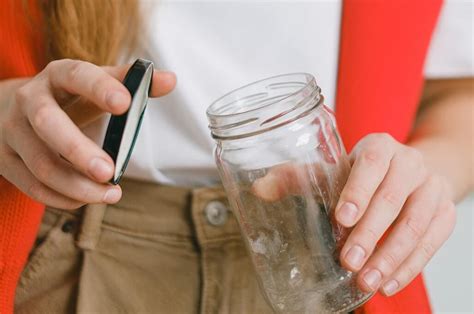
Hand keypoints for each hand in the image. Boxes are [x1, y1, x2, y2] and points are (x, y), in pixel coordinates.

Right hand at [0, 59, 175, 208]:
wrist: (18, 109)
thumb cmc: (70, 98)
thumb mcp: (98, 85)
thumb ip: (132, 83)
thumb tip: (171, 80)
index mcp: (57, 76)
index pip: (76, 75)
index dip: (99, 88)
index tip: (125, 105)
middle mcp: (29, 100)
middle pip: (47, 124)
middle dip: (79, 150)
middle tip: (110, 172)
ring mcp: (12, 132)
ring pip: (41, 164)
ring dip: (77, 186)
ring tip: (110, 194)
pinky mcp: (6, 160)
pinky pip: (33, 187)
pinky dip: (63, 198)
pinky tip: (87, 200)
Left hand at [252, 133, 455, 295]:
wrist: (408, 173)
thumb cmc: (362, 174)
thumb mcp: (332, 171)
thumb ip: (297, 178)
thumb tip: (259, 188)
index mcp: (379, 146)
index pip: (372, 163)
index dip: (358, 190)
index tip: (341, 218)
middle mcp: (410, 162)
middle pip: (393, 198)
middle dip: (370, 234)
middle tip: (348, 261)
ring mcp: (431, 187)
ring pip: (416, 223)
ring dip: (390, 257)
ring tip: (366, 281)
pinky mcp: (444, 212)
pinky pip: (433, 241)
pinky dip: (411, 265)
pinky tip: (389, 283)